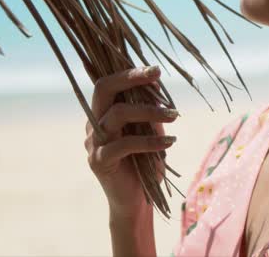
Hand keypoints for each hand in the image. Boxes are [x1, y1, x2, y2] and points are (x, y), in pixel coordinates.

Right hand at [84, 66, 178, 218]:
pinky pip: (124, 143)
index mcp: (104, 112)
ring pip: (117, 113)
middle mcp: (94, 122)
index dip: (131, 72)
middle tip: (156, 75)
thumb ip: (149, 109)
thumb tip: (156, 84)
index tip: (156, 69)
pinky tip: (169, 142)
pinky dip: (150, 140)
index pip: (110, 82)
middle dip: (130, 78)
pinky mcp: (99, 161)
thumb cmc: (147, 160)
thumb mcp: (151, 129)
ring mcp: (93, 142)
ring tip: (174, 116)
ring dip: (150, 111)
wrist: (139, 200)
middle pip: (103, 88)